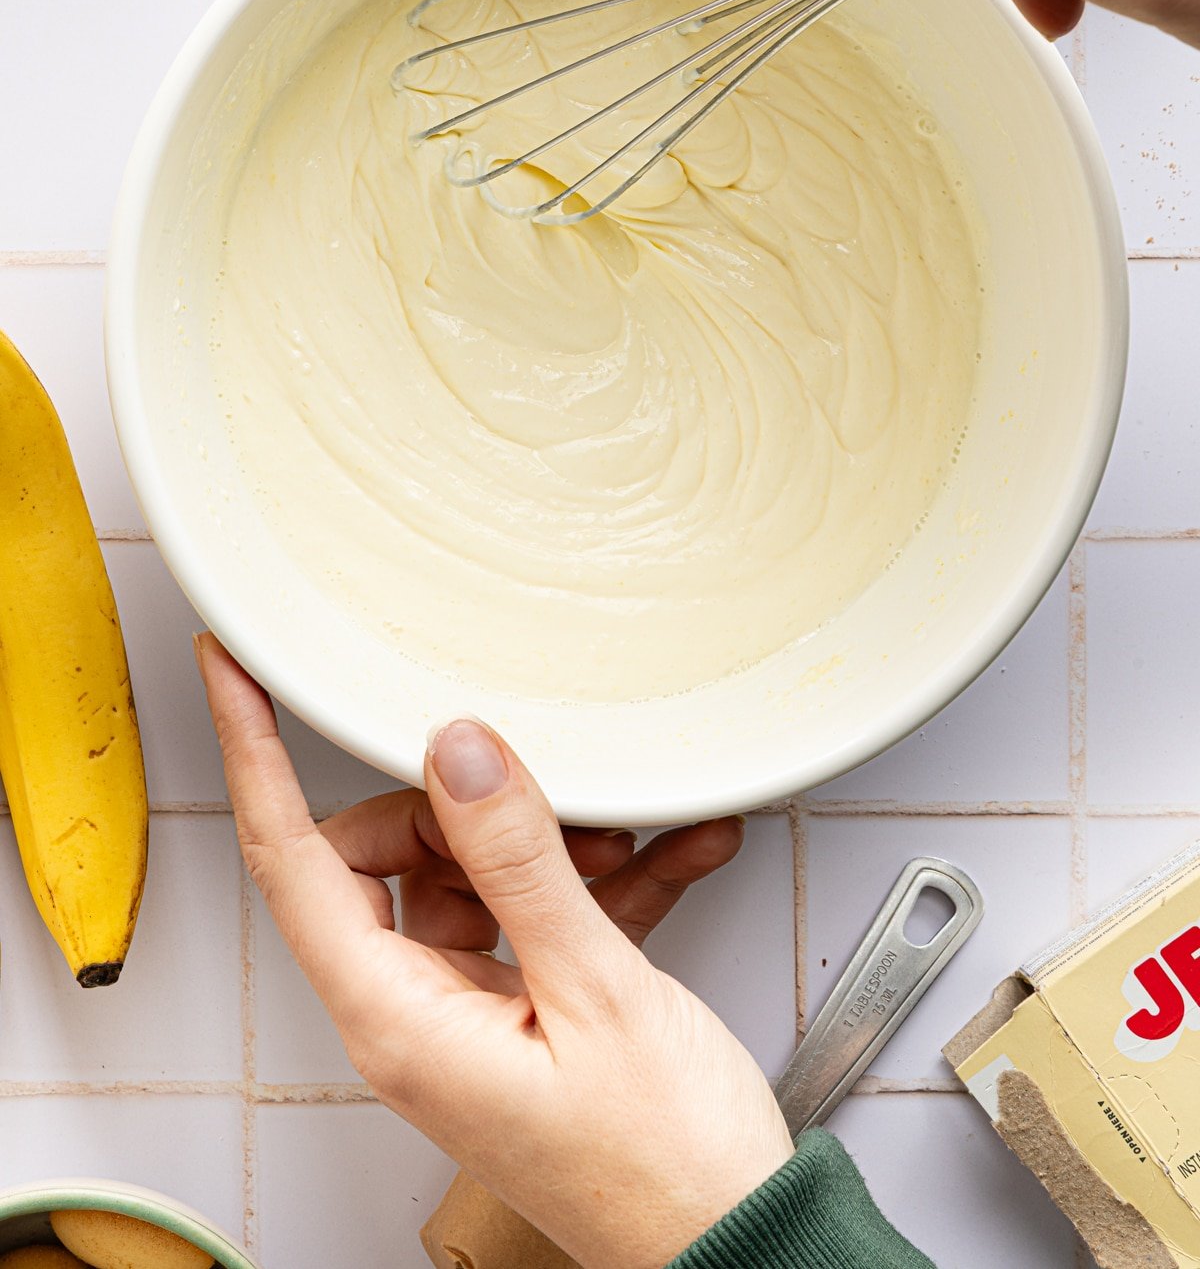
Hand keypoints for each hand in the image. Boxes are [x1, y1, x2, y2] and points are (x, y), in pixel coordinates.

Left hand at [195, 635, 791, 1268]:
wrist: (738, 1244)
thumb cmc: (665, 1165)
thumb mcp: (597, 992)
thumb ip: (519, 864)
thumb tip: (456, 753)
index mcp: (398, 1020)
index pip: (292, 860)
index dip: (254, 753)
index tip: (235, 671)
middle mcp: (414, 1016)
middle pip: (387, 851)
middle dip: (465, 802)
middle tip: (548, 790)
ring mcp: (468, 1013)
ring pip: (468, 874)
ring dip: (552, 841)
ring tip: (631, 836)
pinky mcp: (524, 1012)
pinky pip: (536, 914)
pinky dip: (602, 881)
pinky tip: (673, 851)